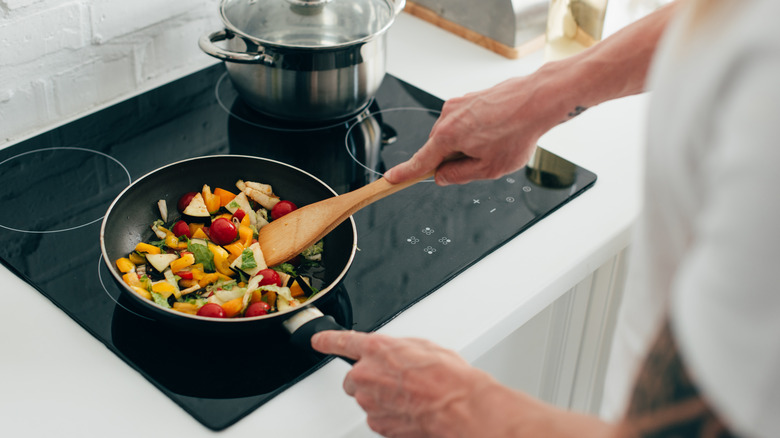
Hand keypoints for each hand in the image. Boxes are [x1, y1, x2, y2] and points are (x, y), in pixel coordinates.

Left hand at [311, 330, 498, 436]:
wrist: (458, 407)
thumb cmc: (447, 376)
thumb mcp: (423, 346)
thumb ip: (398, 349)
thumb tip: (397, 354)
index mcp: (376, 349)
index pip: (341, 341)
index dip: (326, 340)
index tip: (317, 340)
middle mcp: (366, 375)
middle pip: (353, 378)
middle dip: (369, 379)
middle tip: (395, 381)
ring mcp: (369, 402)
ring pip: (367, 399)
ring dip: (382, 398)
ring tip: (410, 396)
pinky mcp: (377, 424)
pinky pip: (378, 417)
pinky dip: (390, 415)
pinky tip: (410, 410)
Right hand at [384, 75, 565, 185]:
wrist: (538, 100)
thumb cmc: (517, 132)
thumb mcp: (488, 168)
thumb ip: (459, 175)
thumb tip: (442, 176)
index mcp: (447, 136)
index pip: (420, 161)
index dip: (404, 173)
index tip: (391, 179)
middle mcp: (447, 116)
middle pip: (439, 148)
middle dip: (454, 159)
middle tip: (483, 161)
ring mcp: (459, 104)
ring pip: (454, 135)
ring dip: (468, 144)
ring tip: (496, 143)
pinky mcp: (470, 98)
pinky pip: (465, 122)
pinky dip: (477, 131)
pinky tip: (499, 131)